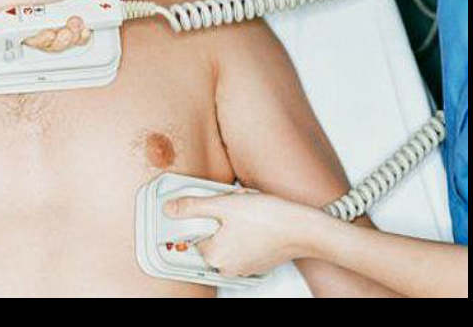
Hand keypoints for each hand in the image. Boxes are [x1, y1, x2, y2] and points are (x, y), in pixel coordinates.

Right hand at [0, 0, 121, 51]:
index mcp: (31, 6)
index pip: (26, 36)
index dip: (33, 40)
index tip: (38, 34)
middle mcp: (48, 12)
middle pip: (47, 43)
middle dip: (54, 40)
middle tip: (58, 28)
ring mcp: (67, 16)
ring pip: (65, 43)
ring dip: (71, 36)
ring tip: (75, 21)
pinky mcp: (86, 19)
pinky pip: (82, 39)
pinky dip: (84, 34)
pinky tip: (85, 23)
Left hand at [163, 189, 327, 276]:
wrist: (303, 228)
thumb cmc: (268, 218)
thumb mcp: (224, 205)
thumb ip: (193, 207)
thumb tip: (170, 209)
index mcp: (214, 255)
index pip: (195, 233)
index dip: (205, 214)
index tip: (217, 205)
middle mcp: (227, 267)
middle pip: (212, 235)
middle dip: (221, 217)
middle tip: (235, 205)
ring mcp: (244, 267)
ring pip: (228, 237)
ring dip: (234, 221)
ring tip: (249, 210)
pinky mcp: (258, 262)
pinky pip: (244, 243)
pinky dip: (247, 230)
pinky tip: (258, 218)